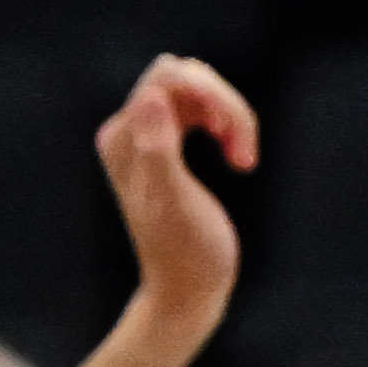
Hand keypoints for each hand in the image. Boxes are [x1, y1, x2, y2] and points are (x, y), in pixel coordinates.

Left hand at [91, 52, 257, 336]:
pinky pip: (200, 108)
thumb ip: (158, 150)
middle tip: (244, 151)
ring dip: (231, 116)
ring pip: (196, 89)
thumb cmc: (187, 253)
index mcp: (123, 138)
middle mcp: (128, 130)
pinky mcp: (168, 144)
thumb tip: (152, 96)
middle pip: (183, 76)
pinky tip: (237, 155)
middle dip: (224, 105)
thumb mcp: (175, 204)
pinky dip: (228, 125)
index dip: (213, 96)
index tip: (235, 139)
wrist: (187, 289)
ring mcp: (148, 135)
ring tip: (244, 158)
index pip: (168, 79)